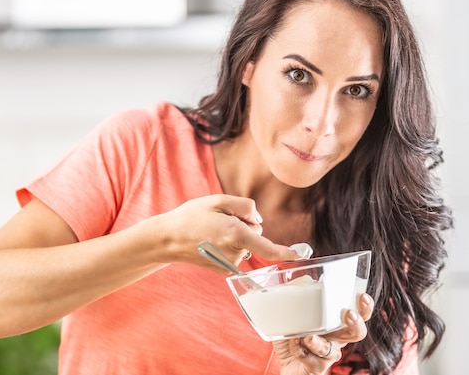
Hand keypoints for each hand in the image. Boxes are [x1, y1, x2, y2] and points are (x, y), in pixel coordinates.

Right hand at [152, 194, 296, 269]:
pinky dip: (229, 244)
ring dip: (235, 234)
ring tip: (212, 229)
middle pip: (255, 233)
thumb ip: (245, 206)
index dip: (286, 251)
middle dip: (244, 224)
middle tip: (219, 219)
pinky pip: (236, 251)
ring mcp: (229, 263)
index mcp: (236, 235)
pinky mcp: (223, 269)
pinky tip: (211, 240)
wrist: (168, 239)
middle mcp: (235, 252)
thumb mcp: (218, 200)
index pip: (268, 246)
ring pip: (246, 242)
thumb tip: (258, 219)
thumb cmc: (191, 216)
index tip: (301, 254)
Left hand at [273, 293, 374, 374]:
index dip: (365, 306)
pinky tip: (293, 343)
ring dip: (320, 343)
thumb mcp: (293, 310)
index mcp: (336, 322)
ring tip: (308, 337)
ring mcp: (328, 354)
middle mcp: (336, 339)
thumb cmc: (294, 334)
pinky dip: (301, 351)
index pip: (358, 312)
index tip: (362, 296)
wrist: (284, 362)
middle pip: (358, 333)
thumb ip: (298, 294)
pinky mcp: (317, 367)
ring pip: (333, 351)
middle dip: (356, 323)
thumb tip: (302, 278)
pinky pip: (313, 360)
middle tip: (348, 314)